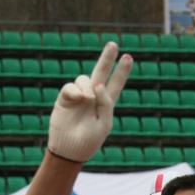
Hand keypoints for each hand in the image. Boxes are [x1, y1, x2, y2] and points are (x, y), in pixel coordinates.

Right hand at [47, 43, 132, 162]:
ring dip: (87, 86)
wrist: (69, 150)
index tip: (128, 57)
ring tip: (87, 100)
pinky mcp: (65, 98)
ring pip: (84, 79)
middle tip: (113, 44)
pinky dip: (75, 90)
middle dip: (107, 58)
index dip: (122, 71)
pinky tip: (78, 98)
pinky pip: (70, 86)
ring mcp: (79, 96)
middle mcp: (93, 96)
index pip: (116, 84)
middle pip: (101, 72)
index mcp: (106, 103)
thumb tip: (99, 84)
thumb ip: (105, 103)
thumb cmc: (89, 140)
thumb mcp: (104, 123)